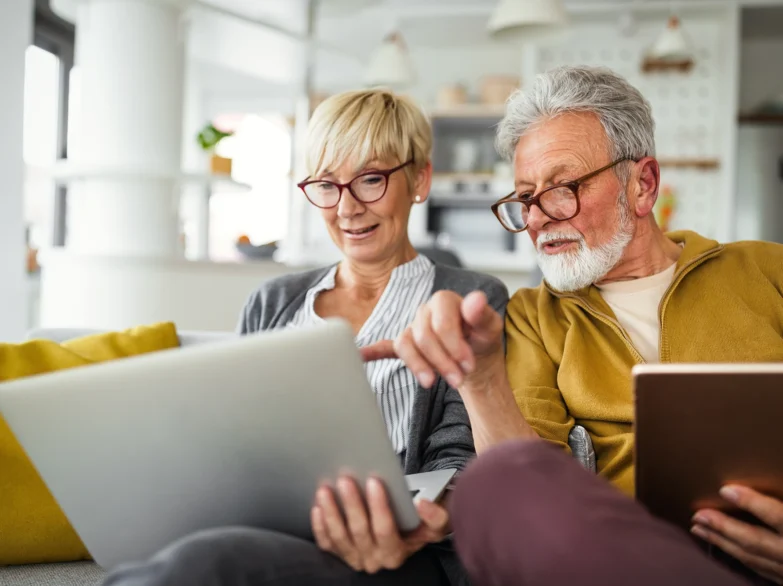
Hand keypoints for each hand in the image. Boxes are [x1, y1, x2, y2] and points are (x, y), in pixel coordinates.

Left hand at [311, 476, 449, 573]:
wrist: (409, 532)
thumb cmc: (422, 523)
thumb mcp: (439, 520)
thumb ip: (436, 516)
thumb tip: (422, 505)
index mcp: (396, 553)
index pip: (385, 530)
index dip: (378, 506)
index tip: (374, 481)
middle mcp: (374, 560)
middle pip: (359, 532)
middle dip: (352, 504)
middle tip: (345, 480)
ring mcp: (355, 558)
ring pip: (340, 538)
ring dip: (331, 513)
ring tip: (326, 490)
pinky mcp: (340, 552)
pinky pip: (327, 543)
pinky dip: (320, 526)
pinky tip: (317, 507)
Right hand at [361, 290, 503, 390]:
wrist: (476, 356)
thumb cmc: (482, 338)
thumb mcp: (491, 327)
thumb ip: (483, 314)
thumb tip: (476, 299)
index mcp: (444, 301)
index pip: (441, 322)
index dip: (454, 345)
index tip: (468, 365)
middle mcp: (425, 312)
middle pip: (423, 336)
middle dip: (441, 361)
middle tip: (458, 380)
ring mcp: (413, 328)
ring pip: (405, 345)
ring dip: (418, 366)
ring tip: (432, 383)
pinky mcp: (406, 346)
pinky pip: (385, 347)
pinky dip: (372, 352)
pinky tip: (362, 356)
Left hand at [692, 485, 782, 582]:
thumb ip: (781, 505)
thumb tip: (753, 484)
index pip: (776, 515)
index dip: (751, 502)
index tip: (724, 490)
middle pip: (753, 541)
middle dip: (722, 527)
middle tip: (697, 515)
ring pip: (751, 558)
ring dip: (722, 543)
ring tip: (698, 529)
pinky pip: (760, 570)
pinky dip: (738, 556)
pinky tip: (724, 547)